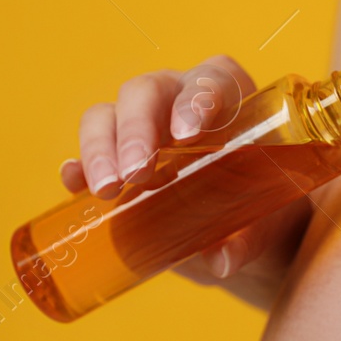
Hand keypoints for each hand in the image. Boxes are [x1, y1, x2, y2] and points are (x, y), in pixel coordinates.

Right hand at [60, 55, 309, 293]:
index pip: (209, 80)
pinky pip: (85, 154)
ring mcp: (139, 127)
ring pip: (105, 116)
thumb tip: (220, 259)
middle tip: (137, 174)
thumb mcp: (266, 223)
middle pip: (145, 92)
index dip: (195, 99)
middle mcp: (177, 100)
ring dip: (100, 149)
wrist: (242, 234)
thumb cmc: (264, 210)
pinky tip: (73, 184)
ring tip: (108, 190)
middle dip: (136, 129)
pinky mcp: (114, 160)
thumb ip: (249, 238)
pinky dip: (77, 168)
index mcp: (227, 97)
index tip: (187, 134)